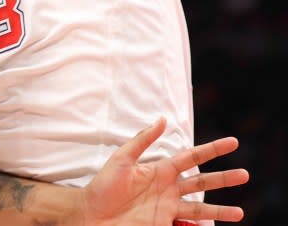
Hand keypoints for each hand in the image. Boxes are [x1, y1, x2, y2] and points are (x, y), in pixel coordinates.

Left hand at [83, 118, 247, 223]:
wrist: (90, 214)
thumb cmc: (102, 185)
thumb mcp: (122, 159)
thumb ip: (142, 140)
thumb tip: (162, 119)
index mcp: (160, 169)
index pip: (192, 157)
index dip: (212, 149)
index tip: (232, 142)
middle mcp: (168, 188)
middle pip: (202, 182)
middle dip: (223, 178)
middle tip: (245, 174)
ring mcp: (168, 208)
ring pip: (201, 208)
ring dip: (220, 210)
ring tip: (240, 212)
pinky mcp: (165, 224)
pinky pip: (189, 225)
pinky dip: (203, 225)